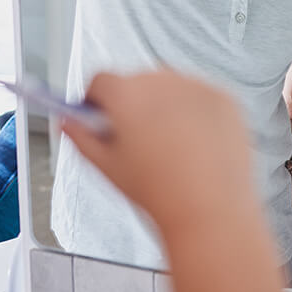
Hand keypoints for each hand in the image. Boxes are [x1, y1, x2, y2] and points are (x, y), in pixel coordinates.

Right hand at [62, 70, 253, 236]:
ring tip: (167, 146)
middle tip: (133, 137)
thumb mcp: (107, 168)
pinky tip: (193, 143)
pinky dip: (194, 112)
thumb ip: (81, 139)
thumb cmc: (159, 194)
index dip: (94, 99)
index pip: (100, 80)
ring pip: (169, 87)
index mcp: (127, 95)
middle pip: (135, 81)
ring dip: (163, 104)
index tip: (96, 114)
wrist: (210, 211)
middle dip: (130, 102)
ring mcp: (196, 87)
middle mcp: (161, 82)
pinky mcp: (224, 97)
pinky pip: (200, 96)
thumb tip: (67, 123)